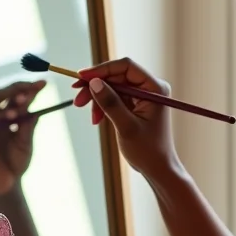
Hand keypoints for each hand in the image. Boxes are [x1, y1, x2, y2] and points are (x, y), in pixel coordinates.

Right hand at [0, 80, 45, 195]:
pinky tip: (3, 118)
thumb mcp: (26, 140)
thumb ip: (27, 123)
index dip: (29, 88)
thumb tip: (33, 102)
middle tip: (28, 89)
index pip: (17, 96)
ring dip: (4, 102)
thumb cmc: (17, 162)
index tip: (43, 83)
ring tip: (17, 113)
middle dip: (15, 89)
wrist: (6, 184)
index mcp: (8, 114)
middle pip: (1, 93)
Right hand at [73, 58, 177, 180]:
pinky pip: (116, 97)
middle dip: (96, 87)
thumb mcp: (126, 126)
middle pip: (117, 76)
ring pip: (113, 87)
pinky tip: (98, 120)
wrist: (158, 168)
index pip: (126, 66)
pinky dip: (104, 106)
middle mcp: (150, 87)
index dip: (102, 69)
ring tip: (91, 117)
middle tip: (78, 100)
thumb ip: (111, 103)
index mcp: (155, 88)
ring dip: (98, 99)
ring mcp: (143, 95)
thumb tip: (94, 82)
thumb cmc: (148, 150)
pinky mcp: (136, 104)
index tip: (82, 77)